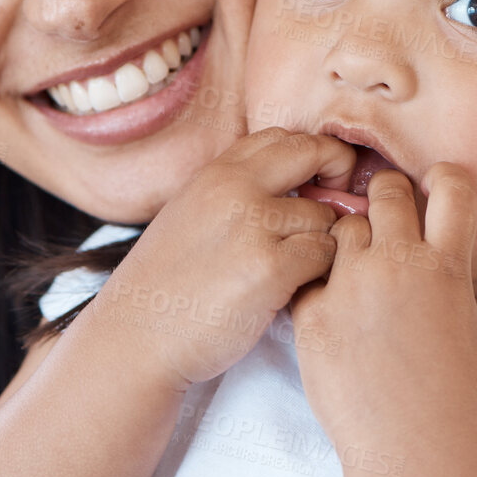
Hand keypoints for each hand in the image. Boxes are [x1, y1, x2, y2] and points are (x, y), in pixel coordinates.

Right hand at [106, 127, 355, 388]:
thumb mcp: (191, 215)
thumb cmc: (166, 286)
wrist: (137, 338)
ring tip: (297, 267)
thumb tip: (296, 183)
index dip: (314, 153)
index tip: (321, 180)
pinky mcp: (269, 268)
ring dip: (323, 240)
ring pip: (325, 215)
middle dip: (338, 174)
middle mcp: (234, 189)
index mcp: (215, 174)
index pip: (284, 137)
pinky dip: (319, 272)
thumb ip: (235, 193)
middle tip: (339, 205)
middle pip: (314, 154)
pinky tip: (295, 288)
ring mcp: (253, 226)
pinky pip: (324, 254)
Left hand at [289, 163, 476, 453]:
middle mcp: (400, 264)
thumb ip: (448, 284)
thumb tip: (439, 264)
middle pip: (386, 191)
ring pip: (342, 227)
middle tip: (381, 222)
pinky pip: (309, 274)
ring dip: (348, 240)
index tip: (432, 190)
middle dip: (384, 198)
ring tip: (354, 276)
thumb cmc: (453, 398)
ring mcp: (352, 286)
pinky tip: (329, 312)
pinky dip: (318, 285)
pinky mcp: (313, 312)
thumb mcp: (469, 329)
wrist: (412, 447)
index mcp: (448, 267)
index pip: (452, 187)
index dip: (442, 179)